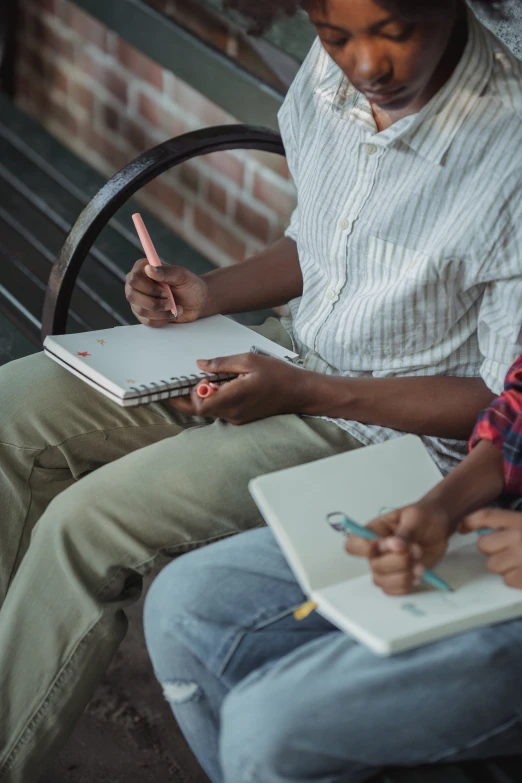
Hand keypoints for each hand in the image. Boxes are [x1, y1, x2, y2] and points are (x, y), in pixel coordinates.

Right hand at [125, 259, 208, 325]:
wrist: (197, 302)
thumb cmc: (190, 285)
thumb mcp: (182, 276)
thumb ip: (166, 272)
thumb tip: (149, 269)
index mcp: (143, 269)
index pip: (133, 279)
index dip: (149, 288)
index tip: (166, 291)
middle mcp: (137, 284)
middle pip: (132, 296)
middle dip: (155, 302)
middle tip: (171, 301)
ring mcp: (138, 300)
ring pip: (140, 310)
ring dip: (161, 312)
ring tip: (174, 307)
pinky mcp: (144, 314)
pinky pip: (147, 321)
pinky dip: (163, 319)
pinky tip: (172, 313)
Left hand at [169, 353, 306, 423]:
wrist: (300, 393)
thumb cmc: (277, 374)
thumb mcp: (249, 360)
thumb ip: (222, 364)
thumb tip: (200, 364)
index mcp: (233, 397)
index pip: (198, 406)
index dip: (185, 396)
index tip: (181, 383)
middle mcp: (232, 412)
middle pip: (200, 410)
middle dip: (191, 395)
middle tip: (193, 378)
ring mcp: (237, 417)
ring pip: (210, 410)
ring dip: (205, 396)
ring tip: (212, 378)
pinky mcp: (241, 418)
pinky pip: (221, 410)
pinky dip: (216, 398)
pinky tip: (224, 384)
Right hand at [345, 501, 451, 594]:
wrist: (439, 527)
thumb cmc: (423, 517)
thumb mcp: (414, 518)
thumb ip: (403, 533)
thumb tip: (395, 544)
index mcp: (374, 531)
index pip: (353, 544)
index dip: (363, 549)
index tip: (385, 545)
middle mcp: (377, 551)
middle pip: (374, 565)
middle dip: (398, 560)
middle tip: (416, 549)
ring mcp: (387, 565)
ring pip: (382, 581)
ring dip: (404, 575)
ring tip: (420, 564)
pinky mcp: (398, 577)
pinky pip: (393, 590)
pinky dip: (406, 585)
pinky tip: (418, 574)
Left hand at [461, 508, 521, 589]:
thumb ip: (511, 525)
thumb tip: (485, 534)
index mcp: (521, 521)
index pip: (487, 516)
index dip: (470, 521)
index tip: (462, 527)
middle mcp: (519, 537)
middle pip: (483, 545)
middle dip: (491, 549)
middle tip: (505, 550)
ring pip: (493, 565)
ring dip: (502, 566)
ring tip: (520, 562)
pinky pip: (507, 580)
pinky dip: (515, 579)